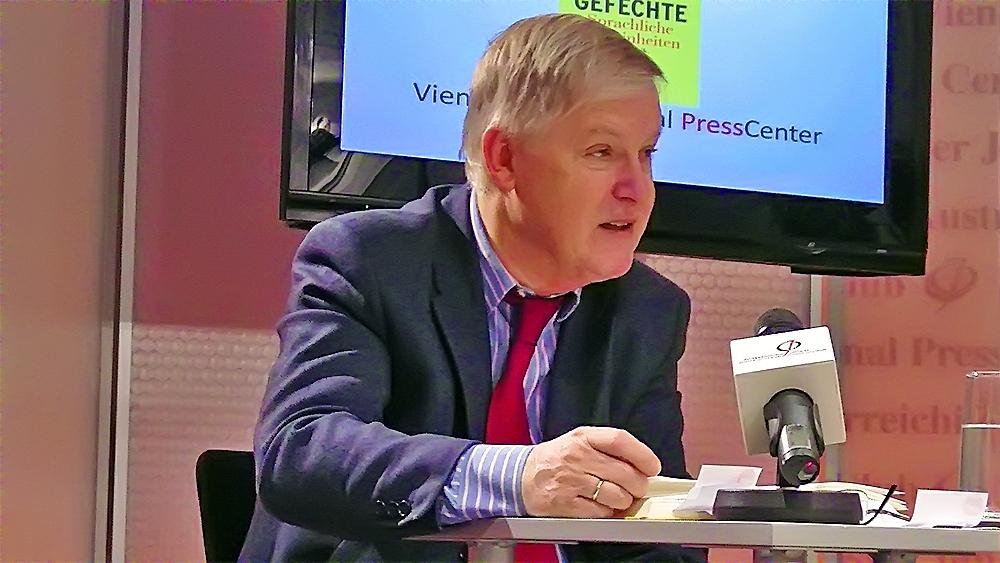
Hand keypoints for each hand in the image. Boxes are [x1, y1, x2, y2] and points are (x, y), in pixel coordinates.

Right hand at [520, 426, 660, 517]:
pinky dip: (607, 512)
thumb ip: (608, 448)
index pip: (620, 440)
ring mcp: (571, 481)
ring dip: (624, 501)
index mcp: (583, 437)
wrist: (521, 476)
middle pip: (624, 473)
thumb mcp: (579, 441)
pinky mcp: (565, 504)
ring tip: (617, 497)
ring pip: (616, 496)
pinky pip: (600, 512)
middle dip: (638, 485)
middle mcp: (577, 457)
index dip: (642, 455)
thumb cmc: (557, 458)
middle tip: (637, 487)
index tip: (652, 466)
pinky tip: (601, 505)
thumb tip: (643, 465)